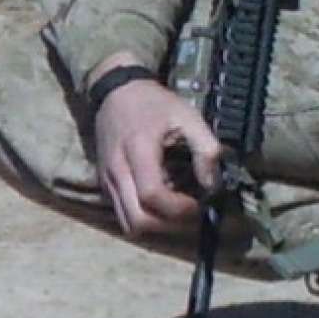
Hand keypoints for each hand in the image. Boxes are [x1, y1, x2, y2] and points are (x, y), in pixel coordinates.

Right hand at [89, 63, 222, 236]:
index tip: (198, 203)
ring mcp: (107, 180)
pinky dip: (143, 216)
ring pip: (128, 224)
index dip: (178, 209)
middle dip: (167, 225)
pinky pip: (122, 214)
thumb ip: (205, 148)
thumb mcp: (187, 116)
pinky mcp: (105, 185)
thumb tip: (213, 185)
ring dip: (155, 225)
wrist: (116, 92)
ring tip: (175, 210)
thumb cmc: (153, 103)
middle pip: (137, 220)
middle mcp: (117, 170)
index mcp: (137, 149)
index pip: (151, 195)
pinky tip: (160, 201)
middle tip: (189, 212)